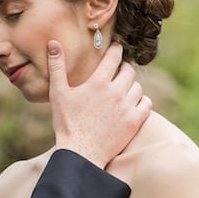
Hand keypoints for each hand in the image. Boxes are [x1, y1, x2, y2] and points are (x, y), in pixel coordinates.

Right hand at [49, 41, 150, 168]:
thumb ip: (57, 66)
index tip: (115, 49)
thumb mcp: (58, 93)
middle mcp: (116, 92)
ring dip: (131, 86)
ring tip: (122, 90)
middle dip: (123, 69)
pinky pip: (146, 103)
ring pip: (138, 87)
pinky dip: (141, 101)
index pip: (114, 57)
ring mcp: (127, 108)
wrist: (80, 154)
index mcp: (98, 82)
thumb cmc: (67, 123)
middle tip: (117, 73)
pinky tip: (132, 104)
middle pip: (129, 71)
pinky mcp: (134, 122)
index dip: (116, 50)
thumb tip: (52, 43)